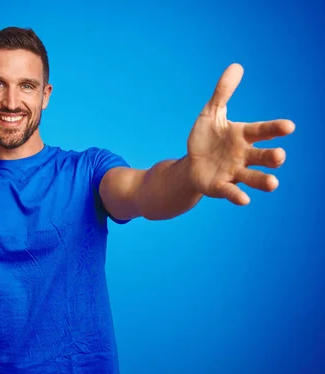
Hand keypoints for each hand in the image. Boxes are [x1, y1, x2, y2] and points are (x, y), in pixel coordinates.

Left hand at [187, 63, 294, 204]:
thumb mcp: (211, 113)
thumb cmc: (207, 138)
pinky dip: (237, 195)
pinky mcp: (220, 186)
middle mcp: (244, 155)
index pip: (263, 131)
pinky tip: (244, 200)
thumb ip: (223, 93)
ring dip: (263, 181)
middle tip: (279, 157)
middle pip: (262, 156)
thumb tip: (236, 66)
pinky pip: (231, 191)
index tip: (289, 126)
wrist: (192, 162)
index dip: (275, 129)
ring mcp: (234, 172)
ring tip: (273, 184)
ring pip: (252, 177)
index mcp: (244, 136)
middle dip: (272, 157)